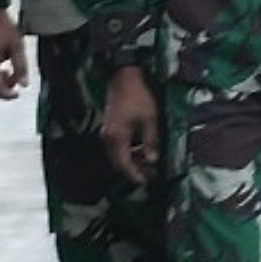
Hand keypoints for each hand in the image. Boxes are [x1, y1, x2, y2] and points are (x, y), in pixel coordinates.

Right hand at [100, 67, 159, 188]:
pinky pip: (118, 149)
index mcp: (116, 139)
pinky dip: (129, 154)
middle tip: (152, 176)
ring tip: (150, 166)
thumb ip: (151, 141)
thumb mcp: (150, 119)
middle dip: (134, 172)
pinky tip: (142, 152)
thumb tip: (153, 161)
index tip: (147, 182)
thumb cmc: (138, 97)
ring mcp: (107, 135)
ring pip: (118, 157)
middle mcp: (108, 140)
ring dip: (132, 163)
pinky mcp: (110, 131)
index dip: (135, 176)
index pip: (123, 165)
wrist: (123, 78)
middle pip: (119, 164)